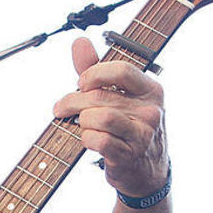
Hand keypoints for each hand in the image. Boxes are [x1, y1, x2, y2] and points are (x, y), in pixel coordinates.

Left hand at [53, 37, 169, 197]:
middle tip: (61, 108)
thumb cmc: (129, 129)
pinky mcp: (129, 155)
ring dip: (81, 122)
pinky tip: (89, 140)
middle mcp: (151, 110)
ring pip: (96, 118)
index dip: (94, 74)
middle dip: (72, 101)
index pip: (121, 69)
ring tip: (81, 125)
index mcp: (151, 89)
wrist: (146, 171)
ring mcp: (142, 134)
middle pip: (100, 96)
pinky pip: (97, 140)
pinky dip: (86, 139)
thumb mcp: (120, 96)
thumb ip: (97, 69)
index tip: (81, 84)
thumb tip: (79, 41)